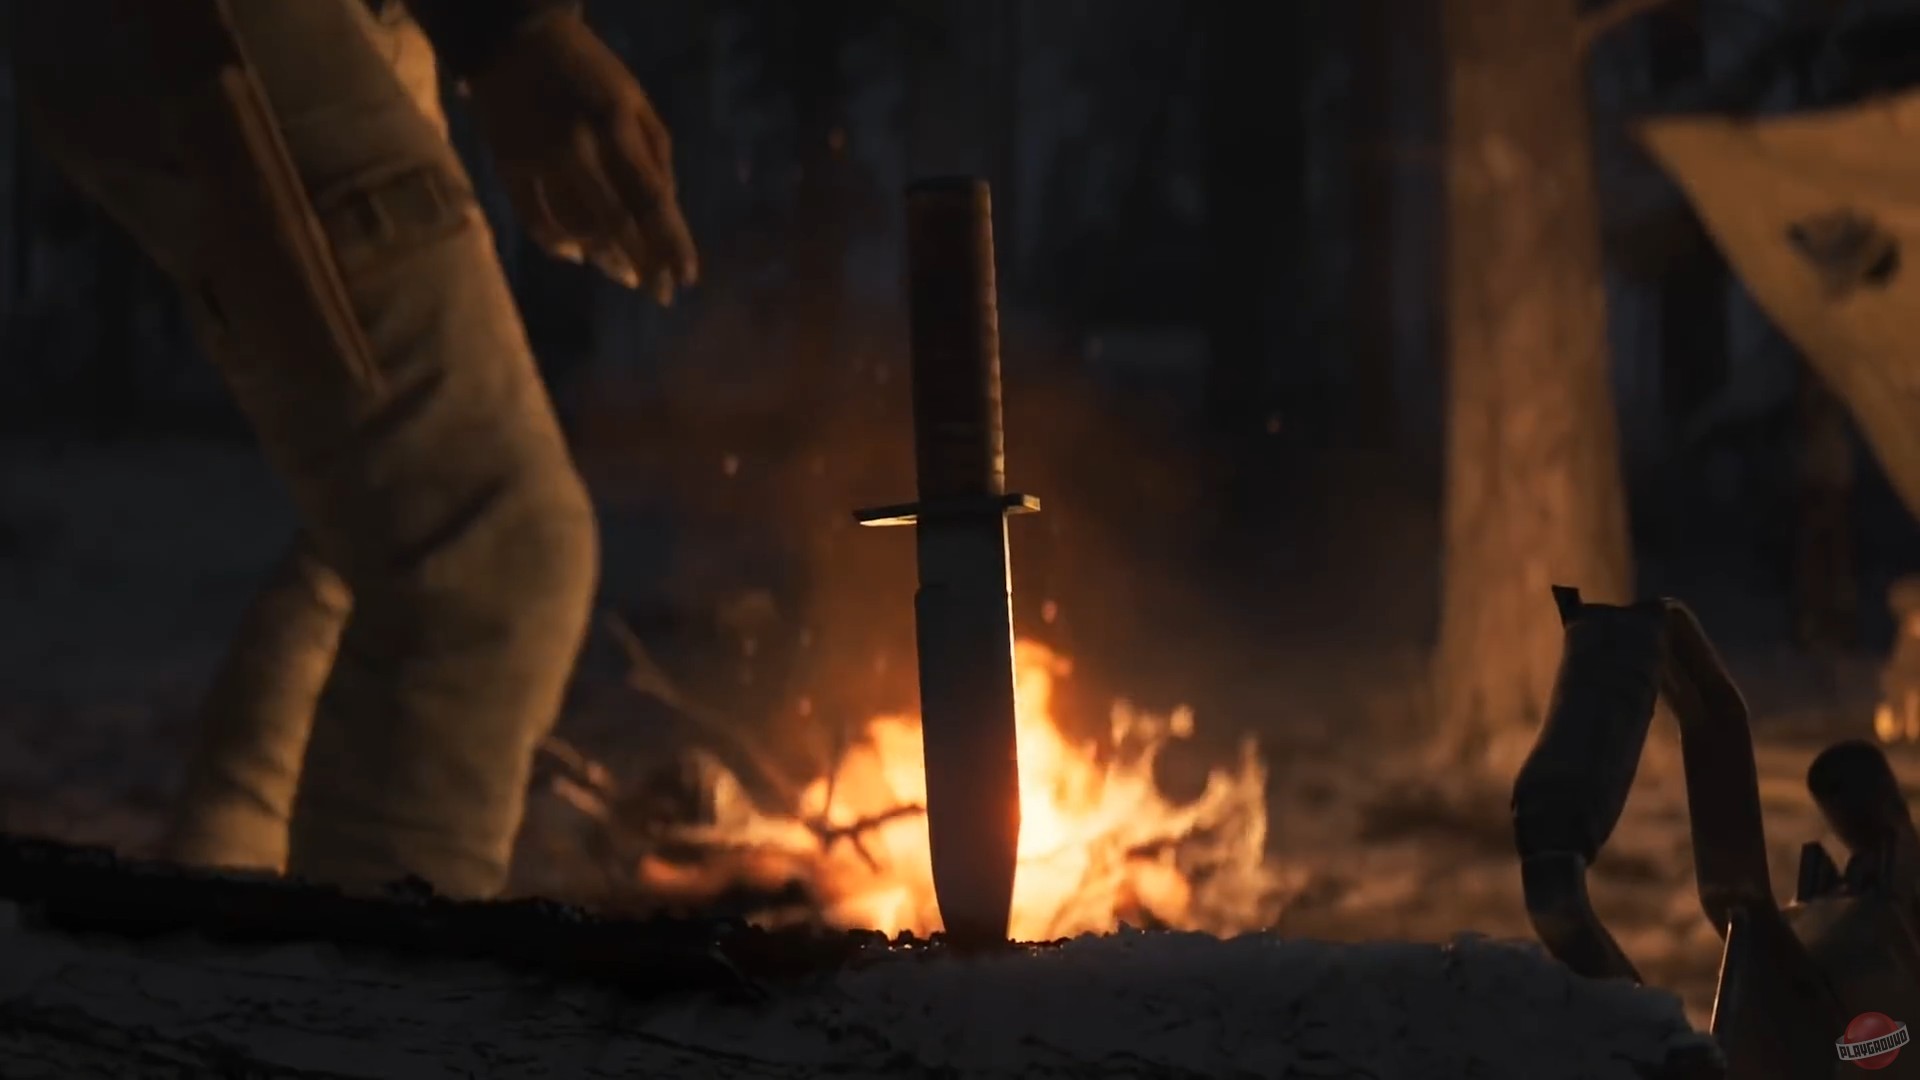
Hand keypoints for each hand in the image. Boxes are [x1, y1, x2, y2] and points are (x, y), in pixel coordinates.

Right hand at [467, 10, 697, 303]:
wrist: (514, 39)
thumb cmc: (589, 73)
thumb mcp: (634, 99)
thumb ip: (655, 153)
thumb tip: (668, 211)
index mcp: (616, 125)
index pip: (652, 199)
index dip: (672, 243)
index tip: (687, 278)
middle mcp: (578, 146)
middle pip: (617, 223)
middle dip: (643, 264)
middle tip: (659, 293)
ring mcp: (538, 158)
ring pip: (575, 227)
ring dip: (605, 259)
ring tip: (626, 274)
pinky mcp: (507, 165)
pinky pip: (534, 219)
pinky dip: (557, 244)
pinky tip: (577, 257)